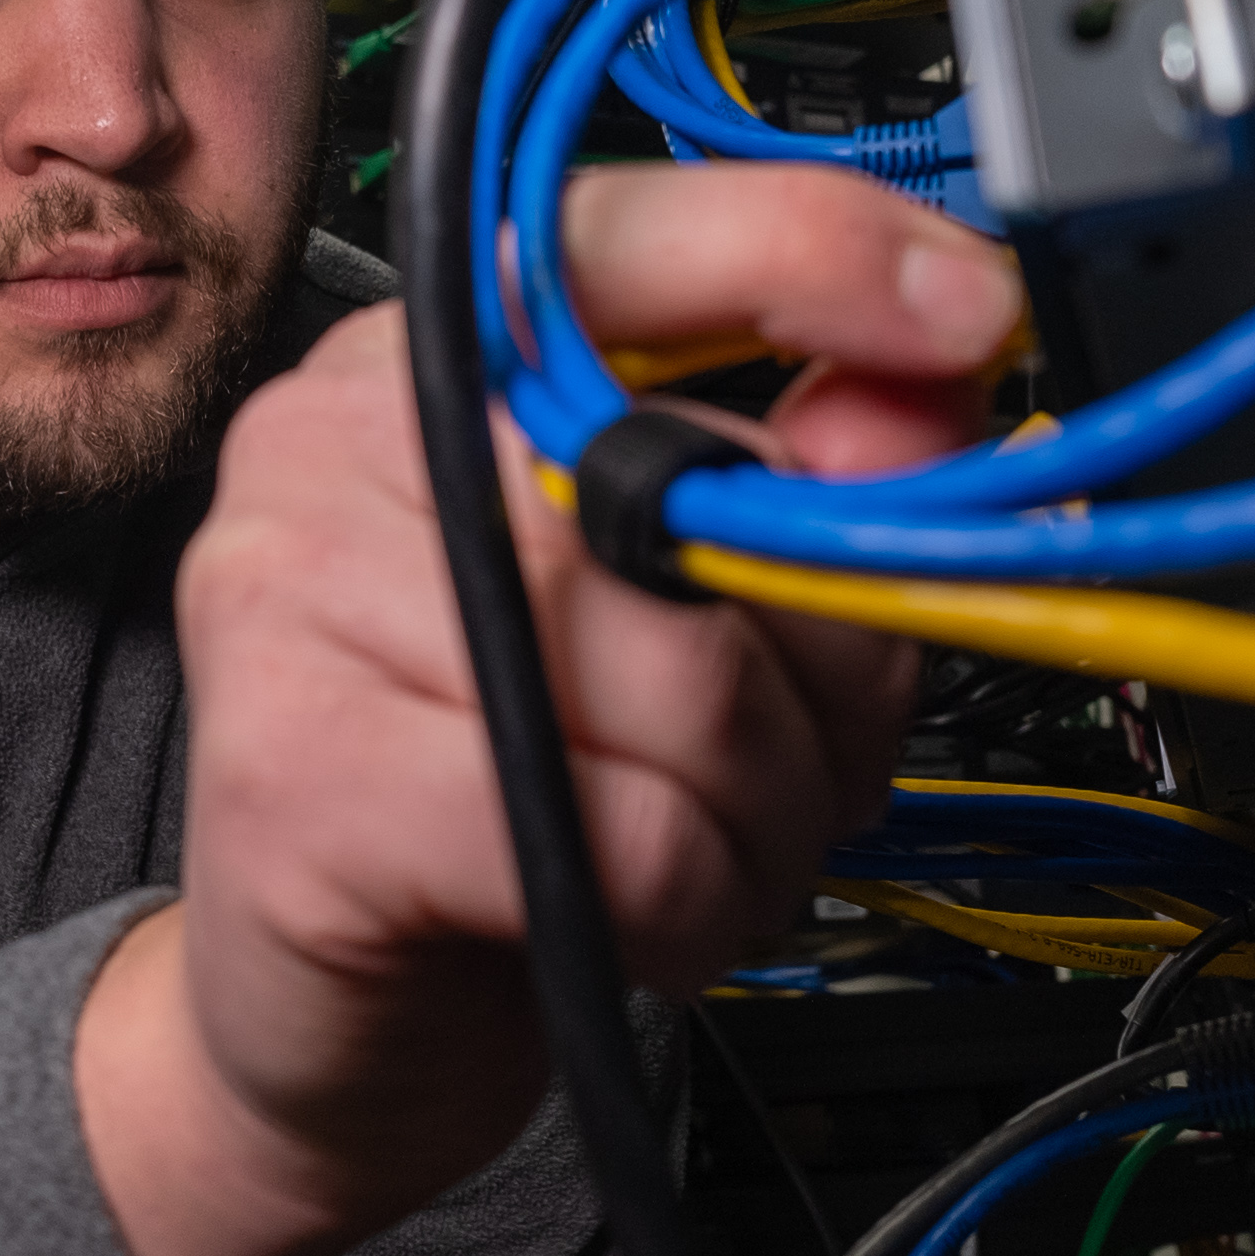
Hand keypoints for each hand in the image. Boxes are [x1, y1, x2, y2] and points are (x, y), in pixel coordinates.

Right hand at [78, 163, 1023, 1255]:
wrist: (329, 1021)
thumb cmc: (527, 790)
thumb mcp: (705, 614)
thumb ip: (820, 480)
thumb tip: (945, 376)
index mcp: (436, 354)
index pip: (621, 234)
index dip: (811, 254)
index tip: (969, 307)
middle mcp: (331, 433)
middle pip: (690, 498)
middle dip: (816, 669)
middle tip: (795, 756)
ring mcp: (285, 590)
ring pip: (678, 682)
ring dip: (758, 812)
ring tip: (700, 845)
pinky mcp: (293, 771)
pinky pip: (617, 834)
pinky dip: (683, 904)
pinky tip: (630, 911)